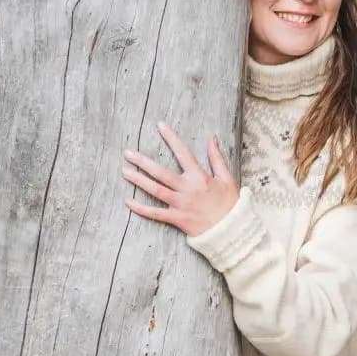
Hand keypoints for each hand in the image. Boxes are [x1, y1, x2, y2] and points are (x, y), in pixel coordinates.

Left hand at [122, 122, 239, 236]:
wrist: (232, 229)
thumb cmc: (230, 204)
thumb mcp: (227, 178)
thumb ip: (217, 158)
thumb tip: (212, 139)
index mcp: (199, 177)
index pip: (183, 152)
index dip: (171, 138)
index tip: (160, 126)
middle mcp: (187, 189)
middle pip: (161, 173)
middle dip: (143, 162)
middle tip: (128, 153)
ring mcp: (181, 204)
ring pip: (155, 190)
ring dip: (138, 180)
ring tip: (124, 171)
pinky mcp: (177, 219)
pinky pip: (156, 213)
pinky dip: (141, 208)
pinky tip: (128, 201)